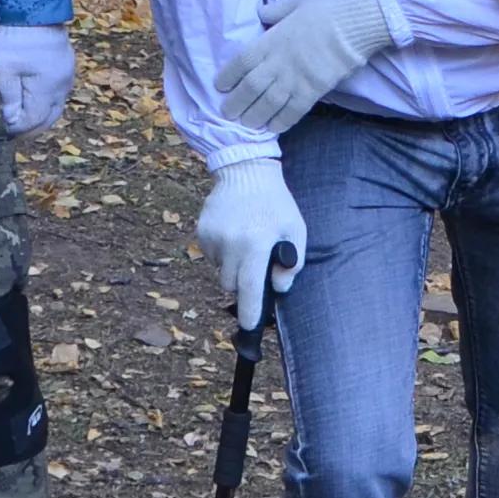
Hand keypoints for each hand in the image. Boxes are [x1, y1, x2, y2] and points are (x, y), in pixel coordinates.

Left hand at [0, 23, 75, 132]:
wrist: (35, 7)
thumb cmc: (16, 39)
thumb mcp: (3, 69)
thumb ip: (8, 98)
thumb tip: (10, 121)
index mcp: (48, 90)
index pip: (34, 121)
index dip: (17, 129)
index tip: (0, 131)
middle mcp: (62, 87)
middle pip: (49, 118)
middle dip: (30, 128)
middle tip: (10, 131)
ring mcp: (67, 76)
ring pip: (55, 107)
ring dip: (39, 116)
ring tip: (19, 117)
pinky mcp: (65, 66)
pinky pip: (57, 94)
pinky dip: (44, 102)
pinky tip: (30, 100)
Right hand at [198, 154, 307, 324]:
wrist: (245, 170)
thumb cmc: (276, 202)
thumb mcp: (296, 228)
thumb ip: (293, 261)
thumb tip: (279, 288)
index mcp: (256, 244)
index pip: (251, 287)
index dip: (250, 310)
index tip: (249, 326)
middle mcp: (231, 244)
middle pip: (231, 284)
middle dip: (242, 281)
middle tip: (253, 262)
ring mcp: (213, 237)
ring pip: (220, 270)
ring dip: (232, 265)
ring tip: (245, 240)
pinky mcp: (202, 231)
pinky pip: (211, 255)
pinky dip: (222, 251)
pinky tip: (233, 231)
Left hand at [216, 0, 398, 138]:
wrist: (357, 22)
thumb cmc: (328, 7)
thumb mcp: (297, 0)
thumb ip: (275, 10)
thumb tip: (262, 13)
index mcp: (271, 40)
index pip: (241, 62)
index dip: (228, 76)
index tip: (220, 85)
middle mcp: (279, 62)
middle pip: (250, 88)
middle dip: (235, 103)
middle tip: (227, 113)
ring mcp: (296, 78)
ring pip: (268, 104)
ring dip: (254, 117)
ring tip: (246, 124)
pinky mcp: (314, 90)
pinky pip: (294, 111)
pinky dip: (282, 121)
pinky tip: (274, 128)